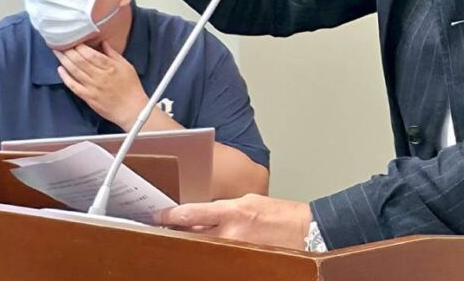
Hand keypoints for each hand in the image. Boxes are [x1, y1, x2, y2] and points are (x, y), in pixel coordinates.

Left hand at [54, 41, 148, 129]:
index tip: (74, 39)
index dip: (80, 46)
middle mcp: (99, 77)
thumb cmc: (131, 87)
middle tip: (60, 42)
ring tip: (57, 52)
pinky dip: (65, 77)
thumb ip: (113, 54)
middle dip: (69, 51)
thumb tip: (102, 42)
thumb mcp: (126, 66)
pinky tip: (60, 70)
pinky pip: (73, 86)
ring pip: (75, 71)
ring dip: (64, 60)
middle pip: (80, 61)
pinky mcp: (88, 98)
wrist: (131, 110)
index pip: (91, 54)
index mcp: (110, 67)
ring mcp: (92, 88)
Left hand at [157, 194, 312, 249]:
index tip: (158, 215)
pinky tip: (202, 254)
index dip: (171, 215)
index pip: (192, 213)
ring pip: (203, 249)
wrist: (305, 231)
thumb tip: (201, 215)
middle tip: (160, 230)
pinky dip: (209, 255)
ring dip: (191, 244)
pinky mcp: (244, 262)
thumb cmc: (279, 213)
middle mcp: (232, 233)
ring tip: (178, 241)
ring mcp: (237, 250)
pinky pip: (219, 259)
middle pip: (193, 235)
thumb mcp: (248, 201)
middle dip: (176, 232)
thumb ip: (223, 208)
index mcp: (233, 211)